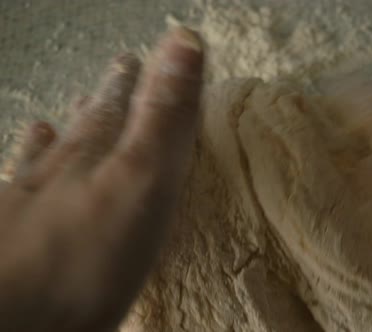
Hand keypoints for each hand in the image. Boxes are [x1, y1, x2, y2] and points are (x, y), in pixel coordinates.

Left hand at [0, 26, 203, 331]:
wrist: (14, 323)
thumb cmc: (88, 258)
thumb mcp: (142, 181)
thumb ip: (163, 117)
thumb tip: (185, 38)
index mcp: (95, 157)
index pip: (119, 109)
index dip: (133, 84)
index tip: (136, 58)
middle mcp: (57, 174)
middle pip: (84, 130)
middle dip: (102, 104)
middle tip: (111, 79)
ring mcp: (26, 207)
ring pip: (45, 161)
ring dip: (58, 140)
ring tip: (53, 123)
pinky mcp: (11, 244)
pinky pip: (16, 198)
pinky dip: (21, 182)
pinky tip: (13, 183)